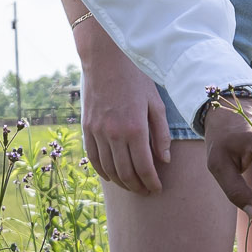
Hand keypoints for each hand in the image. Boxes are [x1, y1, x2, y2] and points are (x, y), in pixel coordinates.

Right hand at [83, 60, 172, 195]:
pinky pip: (93, 157)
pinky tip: (111, 176)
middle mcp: (114, 134)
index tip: (157, 189)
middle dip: (137, 186)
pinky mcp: (87, 128)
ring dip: (121, 182)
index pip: (144, 167)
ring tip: (132, 186)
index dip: (152, 183)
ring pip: (108, 169)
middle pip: (126, 173)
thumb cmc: (136, 78)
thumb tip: (164, 160)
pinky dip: (102, 171)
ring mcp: (98, 132)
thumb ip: (161, 134)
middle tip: (146, 191)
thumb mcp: (156, 103)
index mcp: (135, 128)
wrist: (106, 59)